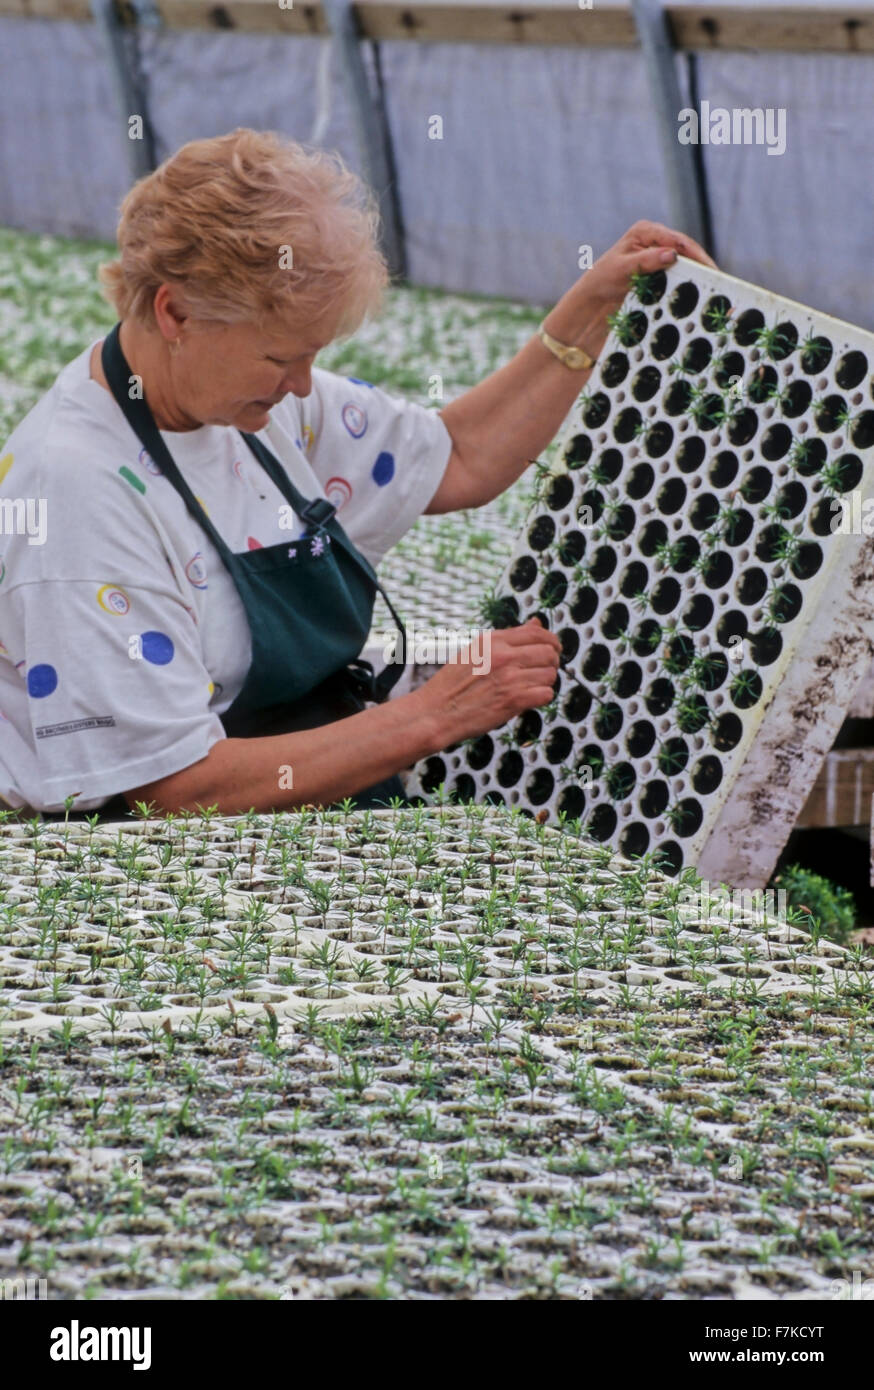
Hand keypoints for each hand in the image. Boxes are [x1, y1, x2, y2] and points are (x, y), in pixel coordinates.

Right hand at [417, 616, 561, 745]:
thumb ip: (509, 637)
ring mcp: (510, 678)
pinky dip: (540, 698)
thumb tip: (536, 622)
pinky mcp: (513, 700)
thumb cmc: (452, 684)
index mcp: (493, 640)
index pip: (537, 632)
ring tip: (530, 688)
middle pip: (548, 652)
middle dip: (551, 662)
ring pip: (549, 675)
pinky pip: (546, 694)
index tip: (552, 649)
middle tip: (542, 671)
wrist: (435, 712)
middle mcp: (503, 656)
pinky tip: (527, 699)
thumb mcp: (475, 650)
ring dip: (544, 682)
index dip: (550, 641)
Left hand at [581, 219, 717, 323]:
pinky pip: (679, 279)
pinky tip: (699, 297)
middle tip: (719, 282)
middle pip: (686, 252)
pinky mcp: (660, 275)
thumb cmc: (601, 281)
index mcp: (646, 231)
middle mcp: (655, 241)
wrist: (590, 303)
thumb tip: (673, 254)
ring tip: (714, 291)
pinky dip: (688, 287)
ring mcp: (658, 258)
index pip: (678, 241)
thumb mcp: (622, 269)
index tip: (710, 269)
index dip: (697, 255)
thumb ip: (646, 261)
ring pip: (685, 266)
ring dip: (698, 278)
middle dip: (702, 266)